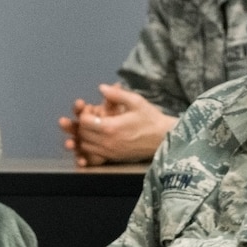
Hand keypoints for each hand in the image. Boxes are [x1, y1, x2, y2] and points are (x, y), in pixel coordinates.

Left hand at [59, 85, 174, 166]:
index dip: (85, 114)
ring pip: (86, 146)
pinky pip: (94, 155)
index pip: (85, 122)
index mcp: (111, 127)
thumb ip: (117, 94)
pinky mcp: (113, 159)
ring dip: (85, 136)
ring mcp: (109, 152)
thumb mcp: (136, 101)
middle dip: (82, 125)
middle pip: (82, 134)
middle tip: (91, 117)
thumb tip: (101, 87)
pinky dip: (91, 147)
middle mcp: (107, 142)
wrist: (163, 139)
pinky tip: (97, 139)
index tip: (91, 109)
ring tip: (94, 127)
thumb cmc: (150, 118)